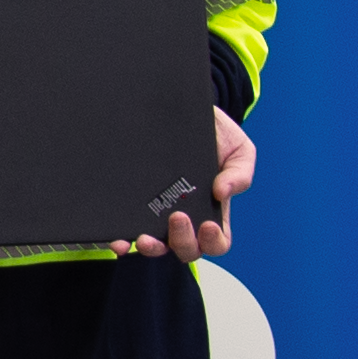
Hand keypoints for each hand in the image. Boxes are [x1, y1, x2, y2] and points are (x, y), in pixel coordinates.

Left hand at [125, 106, 254, 260]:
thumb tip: (224, 193)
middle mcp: (185, 217)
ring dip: (151, 248)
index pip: (216, 242)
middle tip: (177, 217)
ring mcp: (157, 212)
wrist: (179, 110)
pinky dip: (122, 239)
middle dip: (182, 241)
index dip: (214, 242)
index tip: (208, 225)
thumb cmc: (214, 134)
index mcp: (212, 210)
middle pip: (185, 248)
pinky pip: (125, 229)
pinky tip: (117, 239)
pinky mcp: (133, 204)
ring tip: (145, 237)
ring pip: (155, 245)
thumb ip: (240, 173)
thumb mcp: (238, 149)